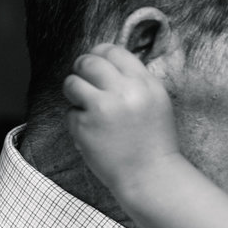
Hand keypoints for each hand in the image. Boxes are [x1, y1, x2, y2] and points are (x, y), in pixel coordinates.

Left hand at [63, 43, 180, 194]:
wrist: (151, 175)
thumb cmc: (153, 140)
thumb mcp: (156, 101)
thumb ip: (134, 80)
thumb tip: (104, 59)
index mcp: (145, 83)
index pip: (114, 51)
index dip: (100, 53)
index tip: (95, 62)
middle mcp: (125, 92)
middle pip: (89, 62)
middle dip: (81, 69)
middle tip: (83, 80)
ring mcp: (103, 108)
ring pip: (72, 83)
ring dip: (75, 92)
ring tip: (86, 106)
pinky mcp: (85, 127)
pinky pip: (70, 112)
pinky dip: (78, 121)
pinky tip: (94, 133)